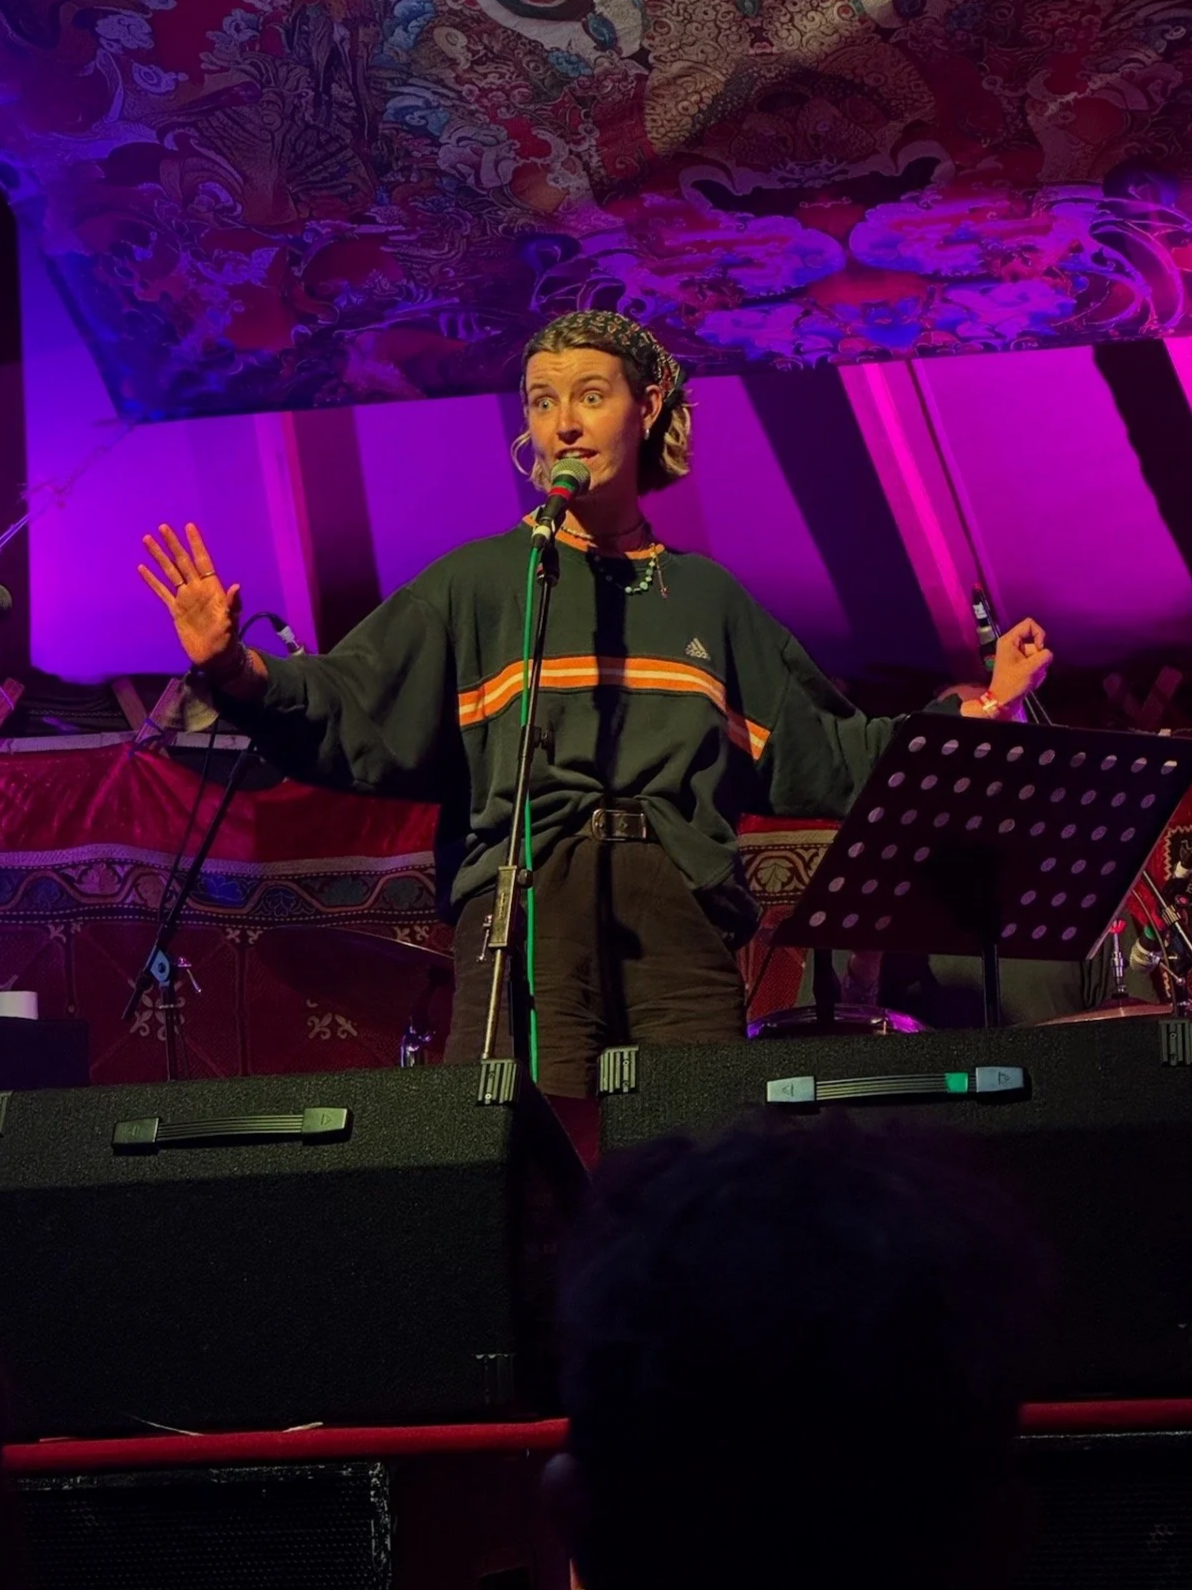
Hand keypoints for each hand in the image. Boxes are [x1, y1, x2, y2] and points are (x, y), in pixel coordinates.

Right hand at [138, 522, 240, 668]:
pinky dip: (152, 580)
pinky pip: (161, 591)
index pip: (203, 561)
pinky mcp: (175, 610)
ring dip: (159, 557)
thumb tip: (237, 587)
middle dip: (173, 545)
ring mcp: (185, 598)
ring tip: (147, 540)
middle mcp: (197, 589)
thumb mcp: (231, 621)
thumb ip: (233, 603)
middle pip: (183, 562)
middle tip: (163, 527)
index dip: (196, 544)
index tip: (189, 527)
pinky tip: (142, 568)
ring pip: (169, 572)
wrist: (214, 657)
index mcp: (212, 588)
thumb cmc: (226, 639)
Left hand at [988, 617, 1052, 714]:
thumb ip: (1044, 656)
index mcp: (1009, 641)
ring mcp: (1016, 655)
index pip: (1029, 624)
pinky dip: (1037, 671)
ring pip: (1037, 653)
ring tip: (1031, 677)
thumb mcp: (1031, 668)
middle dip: (1039, 656)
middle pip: (1036, 641)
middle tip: (1034, 668)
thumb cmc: (1012, 684)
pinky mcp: (1021, 664)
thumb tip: (1048, 654)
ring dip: (1039, 666)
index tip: (1039, 648)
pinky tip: (1031, 681)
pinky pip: (1036, 662)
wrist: (1004, 701)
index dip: (1039, 634)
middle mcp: (1012, 645)